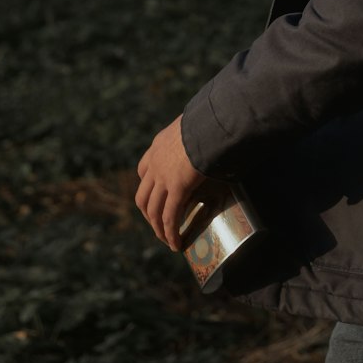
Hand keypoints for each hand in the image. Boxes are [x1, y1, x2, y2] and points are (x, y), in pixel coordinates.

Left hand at [135, 115, 204, 250]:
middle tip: (159, 225)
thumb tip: (219, 130)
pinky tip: (177, 244)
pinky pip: (171, 216)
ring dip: (159, 229)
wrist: (210, 120)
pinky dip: (171, 233)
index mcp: (158, 145)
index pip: (144, 169)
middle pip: (143, 196)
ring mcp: (164, 177)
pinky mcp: (177, 188)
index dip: (147, 186)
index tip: (156, 196)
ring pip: (153, 211)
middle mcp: (156, 163)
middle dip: (149, 214)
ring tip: (167, 241)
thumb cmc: (211, 118)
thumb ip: (200, 131)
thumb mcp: (196, 123)